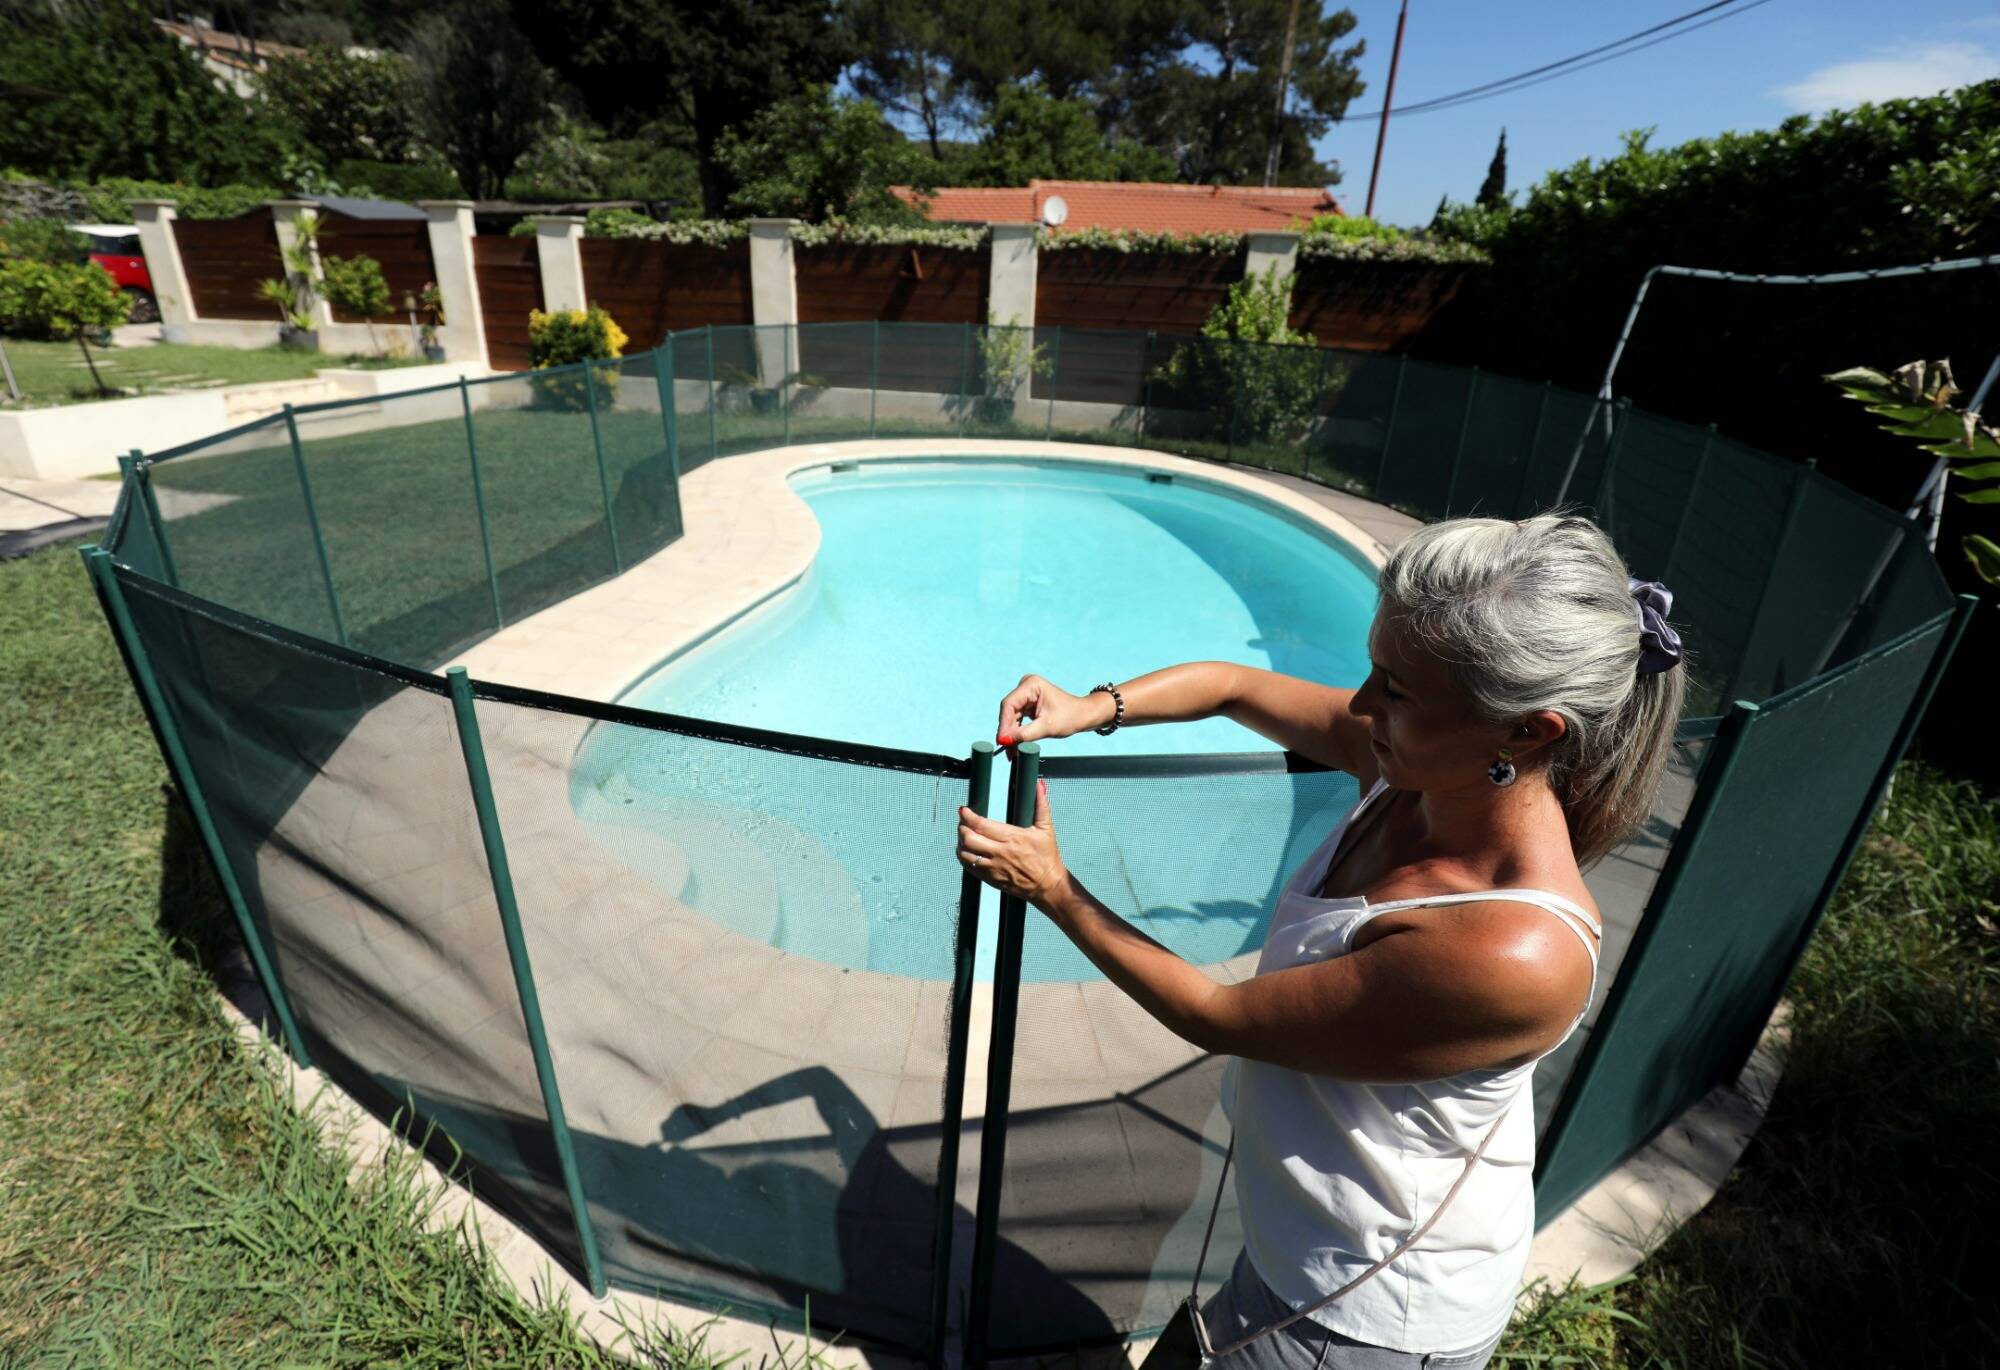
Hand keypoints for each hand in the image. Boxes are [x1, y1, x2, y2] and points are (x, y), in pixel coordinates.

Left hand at [958, 779, 1067, 908]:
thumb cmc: (1047, 858)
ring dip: (960, 843)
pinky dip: (964, 857)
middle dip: (961, 828)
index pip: (981, 825)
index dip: (967, 816)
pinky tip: (967, 851)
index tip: (963, 810)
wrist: (1048, 885)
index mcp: (1013, 838)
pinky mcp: (991, 878)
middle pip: (969, 839)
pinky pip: (969, 868)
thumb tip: (1040, 786)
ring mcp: (994, 867)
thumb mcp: (1046, 829)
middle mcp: (1001, 853)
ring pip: (965, 854)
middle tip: (963, 822)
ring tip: (964, 836)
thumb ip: (1041, 804)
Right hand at [996, 674, 1108, 751]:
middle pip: (1008, 711)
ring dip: (1011, 734)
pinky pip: (1016, 719)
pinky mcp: (1027, 703)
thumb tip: (1004, 741)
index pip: (1009, 705)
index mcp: (1031, 685)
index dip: (1003, 724)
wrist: (1083, 715)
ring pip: (1011, 717)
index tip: (1001, 741)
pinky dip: (1016, 732)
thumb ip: (1024, 734)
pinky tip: (1015, 745)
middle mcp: (1026, 686)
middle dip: (1007, 731)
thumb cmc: (1071, 717)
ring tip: (1011, 751)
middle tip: (1006, 750)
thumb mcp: (1047, 727)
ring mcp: (1026, 694)